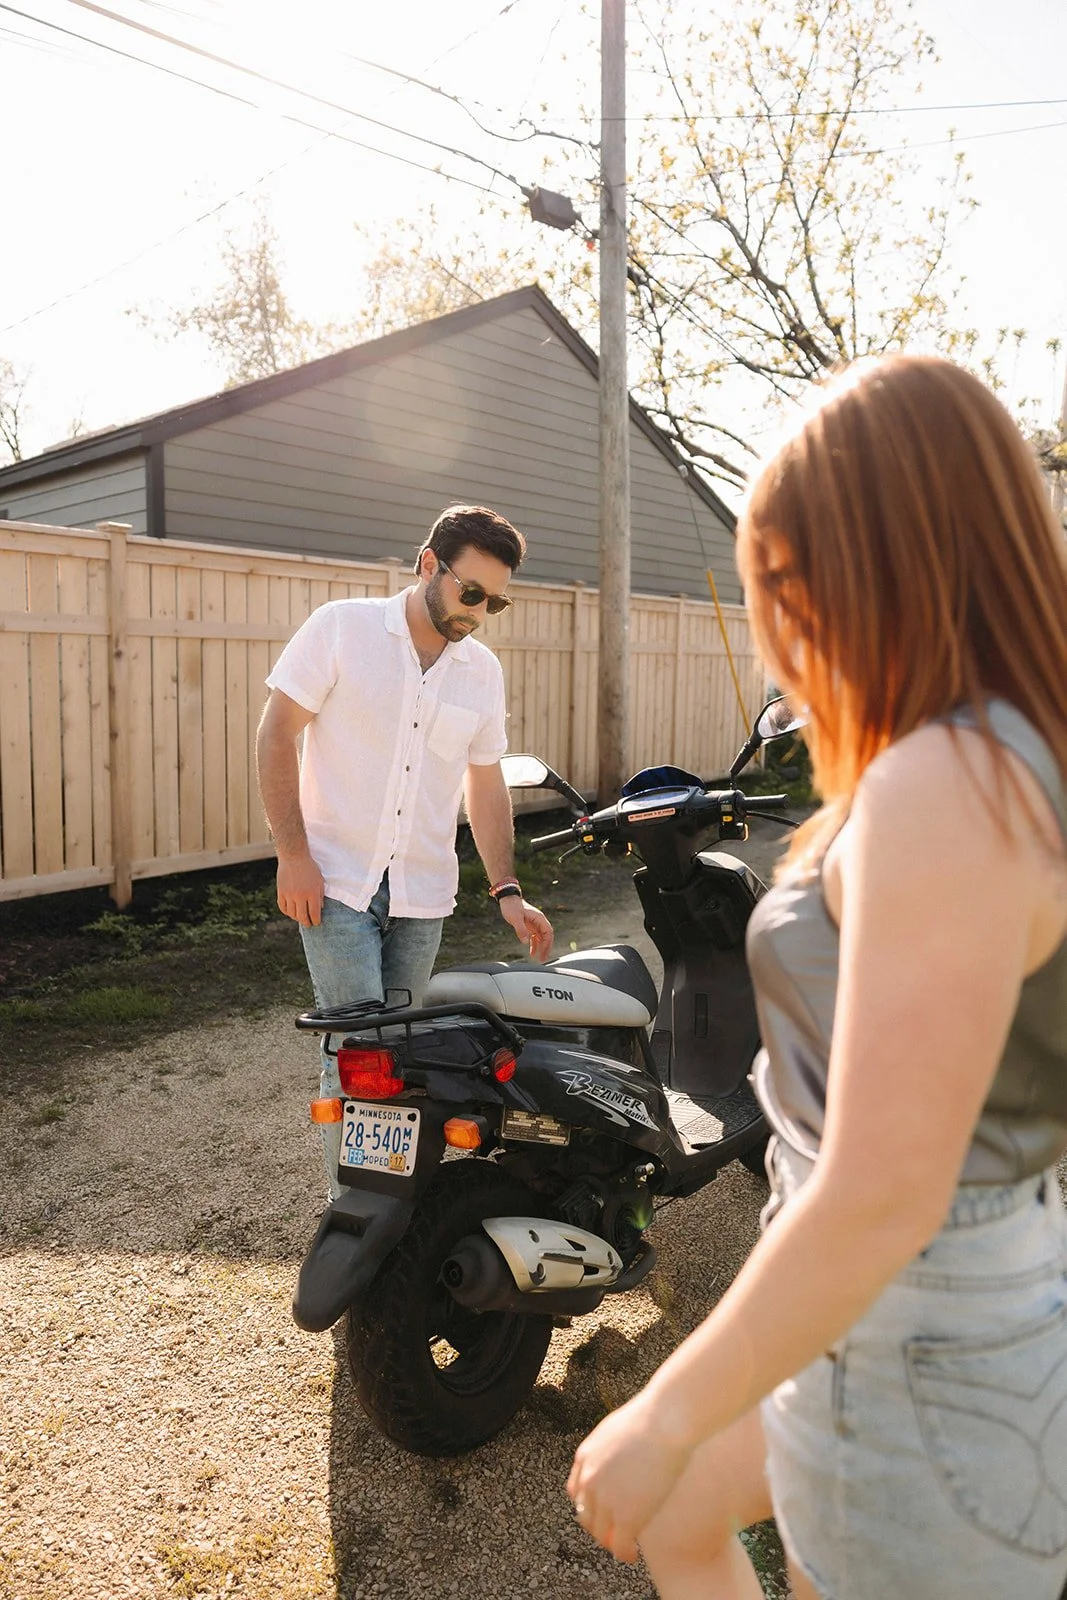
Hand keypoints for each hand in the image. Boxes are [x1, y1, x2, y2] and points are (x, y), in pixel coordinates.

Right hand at [276, 853, 324, 926]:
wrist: (294, 856)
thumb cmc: (309, 868)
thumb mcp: (319, 880)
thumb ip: (320, 895)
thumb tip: (320, 909)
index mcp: (312, 893)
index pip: (314, 914)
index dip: (316, 921)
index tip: (316, 923)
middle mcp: (300, 896)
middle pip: (302, 917)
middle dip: (307, 923)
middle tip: (308, 924)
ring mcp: (289, 894)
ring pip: (292, 914)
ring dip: (297, 918)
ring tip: (300, 917)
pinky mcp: (281, 892)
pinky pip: (283, 908)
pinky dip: (287, 912)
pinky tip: (291, 912)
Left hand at [497, 895, 553, 960]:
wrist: (507, 898)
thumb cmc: (511, 906)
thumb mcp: (515, 918)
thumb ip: (521, 930)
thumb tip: (526, 942)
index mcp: (539, 918)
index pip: (548, 932)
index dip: (547, 944)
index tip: (543, 953)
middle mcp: (539, 921)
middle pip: (547, 936)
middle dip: (546, 948)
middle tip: (543, 959)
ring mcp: (534, 924)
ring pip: (542, 938)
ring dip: (541, 948)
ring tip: (539, 959)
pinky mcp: (529, 926)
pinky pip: (535, 937)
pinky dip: (535, 945)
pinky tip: (532, 953)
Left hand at [566, 1388, 690, 1562]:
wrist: (664, 1423)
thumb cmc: (651, 1418)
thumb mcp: (617, 1430)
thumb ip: (610, 1449)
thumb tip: (621, 1457)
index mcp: (585, 1457)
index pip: (576, 1492)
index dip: (589, 1506)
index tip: (602, 1513)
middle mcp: (590, 1480)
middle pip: (586, 1515)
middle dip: (599, 1527)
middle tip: (614, 1534)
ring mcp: (606, 1500)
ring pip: (601, 1534)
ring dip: (612, 1543)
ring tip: (625, 1547)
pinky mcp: (626, 1517)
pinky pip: (620, 1545)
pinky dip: (625, 1554)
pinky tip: (634, 1554)